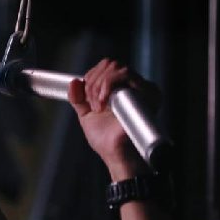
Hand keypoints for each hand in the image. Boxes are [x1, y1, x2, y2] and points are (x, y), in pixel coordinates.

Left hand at [68, 59, 158, 178]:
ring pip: (115, 67)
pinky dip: (107, 85)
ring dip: (99, 86)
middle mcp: (133, 87)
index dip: (91, 78)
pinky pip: (125, 74)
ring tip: (99, 106)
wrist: (116, 155)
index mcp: (121, 91)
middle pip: (109, 64)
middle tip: (93, 104)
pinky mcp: (145, 92)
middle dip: (93, 82)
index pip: (105, 68)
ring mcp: (141, 88)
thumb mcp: (87, 115)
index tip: (87, 98)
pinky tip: (104, 103)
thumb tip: (74, 81)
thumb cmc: (106, 141)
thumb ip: (79, 98)